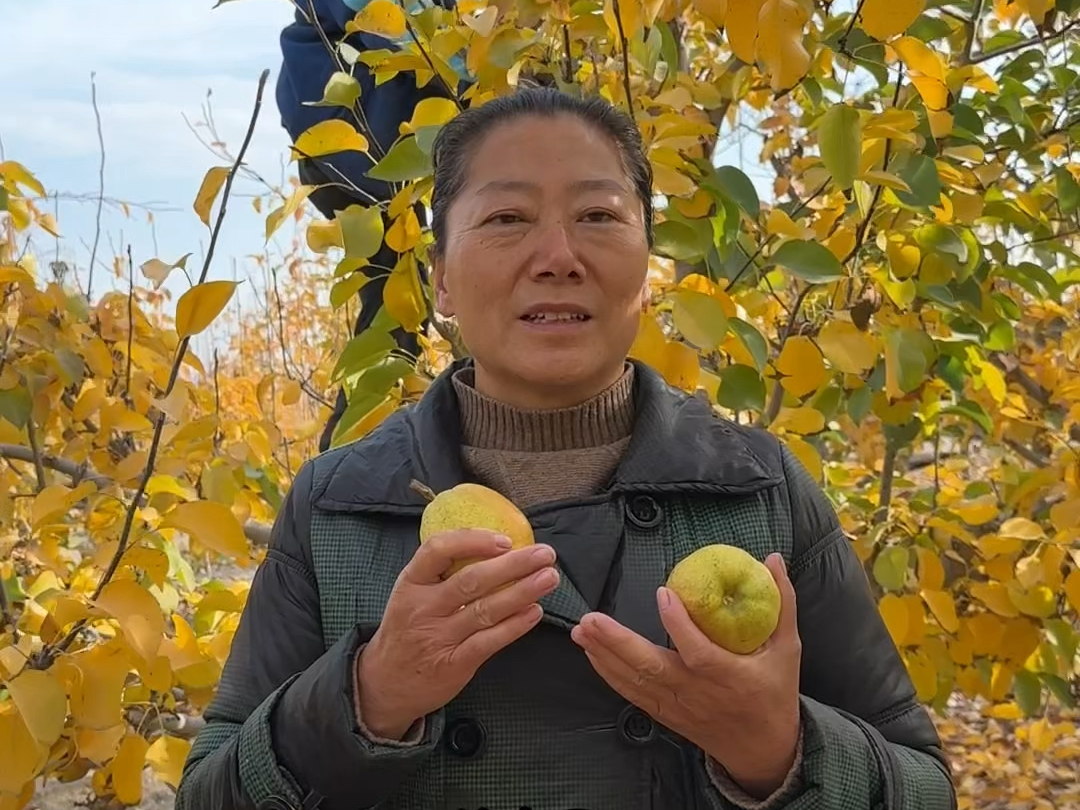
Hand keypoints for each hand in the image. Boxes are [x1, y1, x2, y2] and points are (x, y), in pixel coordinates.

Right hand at [357, 530, 559, 738]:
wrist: (385, 683)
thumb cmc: (406, 629)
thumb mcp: (410, 594)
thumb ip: (441, 573)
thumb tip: (493, 546)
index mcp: (411, 582)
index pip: (437, 550)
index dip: (473, 540)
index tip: (505, 539)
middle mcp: (423, 607)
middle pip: (471, 580)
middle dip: (514, 565)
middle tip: (545, 554)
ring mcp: (438, 637)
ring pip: (485, 610)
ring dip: (522, 592)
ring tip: (549, 578)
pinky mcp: (454, 663)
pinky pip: (489, 641)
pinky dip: (514, 626)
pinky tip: (534, 612)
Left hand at [570, 553, 801, 798]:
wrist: (764, 750)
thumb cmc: (776, 692)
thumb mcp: (788, 649)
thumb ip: (782, 603)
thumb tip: (773, 558)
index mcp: (729, 675)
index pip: (698, 651)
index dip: (679, 624)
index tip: (662, 593)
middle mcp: (698, 692)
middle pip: (651, 668)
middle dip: (617, 643)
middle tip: (591, 619)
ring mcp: (677, 706)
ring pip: (634, 682)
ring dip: (605, 656)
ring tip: (583, 629)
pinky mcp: (664, 714)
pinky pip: (631, 694)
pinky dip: (609, 674)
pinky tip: (592, 654)